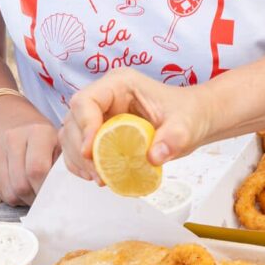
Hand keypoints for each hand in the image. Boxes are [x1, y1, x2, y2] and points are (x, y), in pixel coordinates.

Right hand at [0, 97, 60, 205]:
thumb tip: (68, 191)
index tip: (55, 195)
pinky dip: (16, 198)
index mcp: (38, 132)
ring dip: (26, 200)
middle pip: (21, 184)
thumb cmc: (50, 143)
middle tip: (47, 200)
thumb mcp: (63, 147)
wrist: (21, 126)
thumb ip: (65, 166)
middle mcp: (13, 138)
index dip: (45, 188)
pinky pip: (2, 193)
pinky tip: (26, 190)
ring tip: (38, 195)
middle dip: (36, 198)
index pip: (37, 169)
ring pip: (10, 192)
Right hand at [60, 69, 212, 182]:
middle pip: (73, 120)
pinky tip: (98, 177)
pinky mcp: (100, 132)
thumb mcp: (185, 126)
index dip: (84, 127)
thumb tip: (153, 157)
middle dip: (80, 149)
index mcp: (119, 84)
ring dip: (79, 160)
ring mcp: (100, 115)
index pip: (86, 101)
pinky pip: (79, 148)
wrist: (193, 120)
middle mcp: (104, 97)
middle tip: (99, 175)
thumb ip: (173, 139)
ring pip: (72, 136)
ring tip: (100, 179)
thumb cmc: (188, 115)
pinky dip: (82, 165)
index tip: (90, 152)